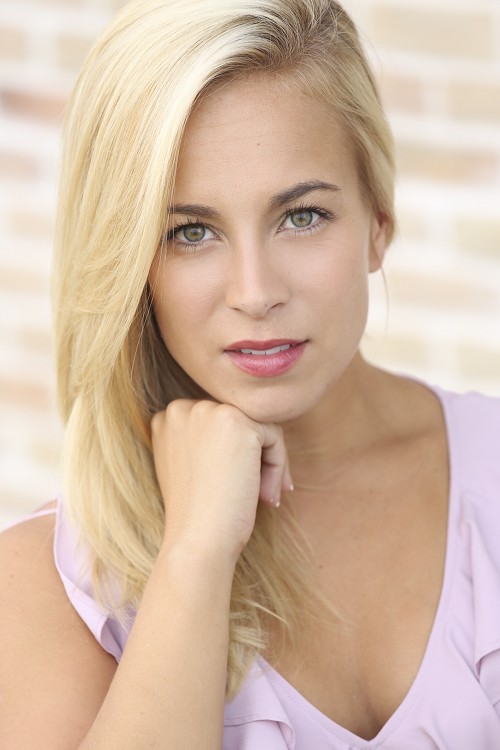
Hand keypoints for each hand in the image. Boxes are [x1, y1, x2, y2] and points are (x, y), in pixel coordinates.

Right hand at [151, 400, 291, 563]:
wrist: (197, 540)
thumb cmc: (196, 514)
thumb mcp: (189, 467)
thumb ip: (204, 441)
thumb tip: (247, 433)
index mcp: (166, 419)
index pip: (216, 423)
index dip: (233, 454)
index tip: (238, 485)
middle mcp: (181, 408)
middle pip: (238, 420)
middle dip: (253, 457)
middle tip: (259, 494)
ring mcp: (208, 411)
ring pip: (258, 426)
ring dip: (268, 463)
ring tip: (266, 497)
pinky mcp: (236, 421)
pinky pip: (274, 436)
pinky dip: (279, 466)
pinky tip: (267, 495)